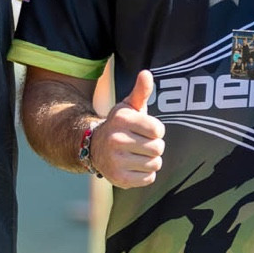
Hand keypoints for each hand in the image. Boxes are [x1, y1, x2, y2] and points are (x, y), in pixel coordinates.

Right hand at [93, 70, 166, 188]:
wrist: (95, 147)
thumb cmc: (120, 125)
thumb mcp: (128, 106)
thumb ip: (141, 91)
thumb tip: (146, 73)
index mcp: (122, 120)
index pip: (158, 130)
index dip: (156, 131)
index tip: (145, 130)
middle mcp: (116, 140)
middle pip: (158, 148)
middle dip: (154, 146)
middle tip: (141, 143)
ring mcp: (116, 161)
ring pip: (155, 164)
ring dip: (150, 160)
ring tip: (137, 154)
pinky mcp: (119, 179)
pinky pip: (149, 178)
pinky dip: (145, 174)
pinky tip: (133, 166)